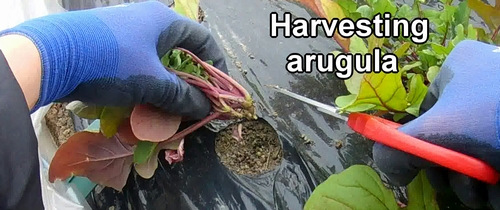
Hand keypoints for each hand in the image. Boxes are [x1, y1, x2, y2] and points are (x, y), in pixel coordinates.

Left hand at [0, 1, 227, 118]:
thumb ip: (182, 96)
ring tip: (169, 110)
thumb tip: (205, 108)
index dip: (216, 66)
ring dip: (167, 87)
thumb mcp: (152, 82)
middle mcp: (148, 22)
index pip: (203, 40)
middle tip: (194, 105)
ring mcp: (127, 33)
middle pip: (181, 53)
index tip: (219, 91)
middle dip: (190, 82)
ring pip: (158, 63)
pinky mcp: (110, 47)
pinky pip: (138, 66)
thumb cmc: (111, 62)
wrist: (50, 56)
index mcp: (164, 21)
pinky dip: (146, 85)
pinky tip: (143, 105)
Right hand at [372, 40, 499, 208]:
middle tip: (464, 187)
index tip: (431, 173)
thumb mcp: (438, 133)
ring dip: (475, 183)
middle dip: (453, 173)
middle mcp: (483, 84)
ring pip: (477, 153)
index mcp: (459, 68)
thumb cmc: (497, 117)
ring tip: (489, 191)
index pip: (425, 115)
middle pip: (449, 139)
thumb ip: (398, 149)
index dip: (422, 149)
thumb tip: (387, 167)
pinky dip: (498, 181)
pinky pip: (499, 157)